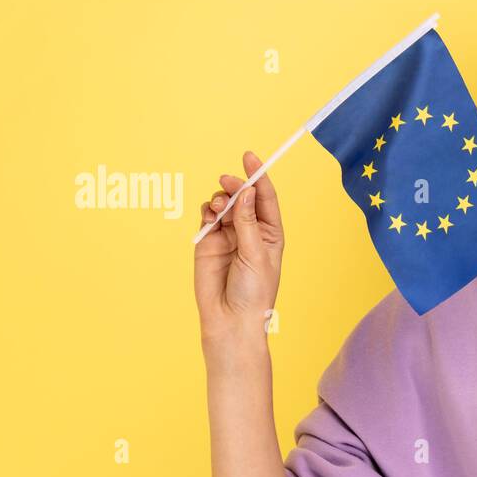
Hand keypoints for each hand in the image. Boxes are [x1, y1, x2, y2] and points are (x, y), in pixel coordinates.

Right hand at [194, 151, 283, 341]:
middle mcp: (249, 231)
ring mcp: (228, 235)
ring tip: (218, 207)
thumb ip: (247, 222)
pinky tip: (209, 216)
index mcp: (270, 233)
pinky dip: (206, 211)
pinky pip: (207, 217)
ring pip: (223, 204)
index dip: (258, 176)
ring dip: (220, 199)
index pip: (265, 198)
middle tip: (228, 181)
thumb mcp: (255, 254)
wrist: (230, 319)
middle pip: (242, 197)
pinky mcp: (208, 242)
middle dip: (235, 185)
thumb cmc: (253, 292)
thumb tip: (246, 191)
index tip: (250, 157)